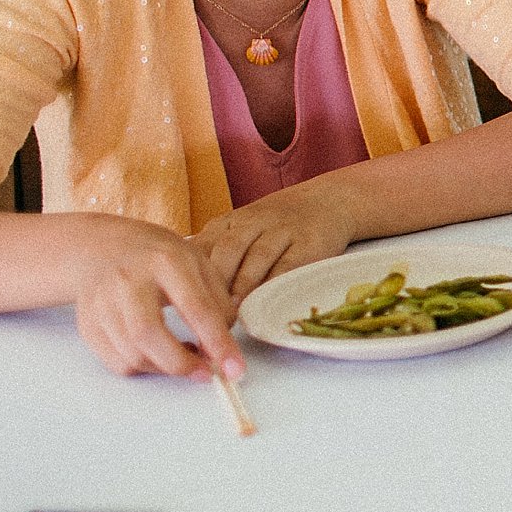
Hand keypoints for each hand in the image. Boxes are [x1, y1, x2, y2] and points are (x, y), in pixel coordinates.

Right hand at [64, 214, 244, 379]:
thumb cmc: (158, 258)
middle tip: (205, 373)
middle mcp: (127, 280)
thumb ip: (218, 303)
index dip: (218, 343)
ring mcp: (101, 303)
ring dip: (165, 368)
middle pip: (149, 334)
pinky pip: (116, 362)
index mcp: (165, 261)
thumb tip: (224, 348)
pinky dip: (143, 368)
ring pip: (131, 354)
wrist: (102, 248)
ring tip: (183, 357)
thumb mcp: (199, 263)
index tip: (234, 368)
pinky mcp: (87, 324)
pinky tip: (157, 353)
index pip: (195, 308)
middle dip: (182, 364)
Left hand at [190, 180, 358, 300]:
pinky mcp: (309, 241)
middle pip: (228, 249)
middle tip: (207, 311)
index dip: (191, 274)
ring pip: (257, 256)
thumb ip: (215, 254)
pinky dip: (275, 283)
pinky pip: (289, 264)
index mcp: (228, 222)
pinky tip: (266, 301)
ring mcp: (282, 230)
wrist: (328, 200)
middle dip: (215, 282)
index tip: (183, 301)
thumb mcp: (240, 230)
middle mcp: (253, 222)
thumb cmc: (275, 226)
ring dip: (243, 285)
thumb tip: (183, 292)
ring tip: (232, 311)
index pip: (203, 246)